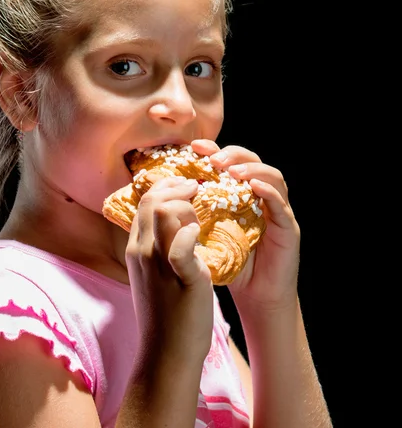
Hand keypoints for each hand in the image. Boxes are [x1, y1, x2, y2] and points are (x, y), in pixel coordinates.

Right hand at [126, 174, 213, 362]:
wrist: (167, 351)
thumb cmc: (166, 312)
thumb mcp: (155, 273)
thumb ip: (159, 247)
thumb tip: (176, 225)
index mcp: (136, 248)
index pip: (144, 202)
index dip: (165, 187)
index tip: (184, 185)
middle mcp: (141, 251)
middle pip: (152, 200)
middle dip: (176, 186)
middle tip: (196, 186)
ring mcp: (157, 264)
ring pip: (163, 213)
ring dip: (186, 205)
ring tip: (200, 214)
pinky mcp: (180, 278)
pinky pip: (179, 246)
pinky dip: (189, 233)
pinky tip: (199, 234)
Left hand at [191, 140, 300, 310]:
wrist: (254, 297)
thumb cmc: (227, 263)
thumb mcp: (202, 234)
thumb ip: (188, 213)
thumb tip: (155, 195)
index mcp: (236, 193)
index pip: (227, 162)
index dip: (212, 150)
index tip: (194, 147)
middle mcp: (258, 195)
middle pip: (251, 161)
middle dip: (232, 155)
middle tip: (213, 160)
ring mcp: (276, 210)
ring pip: (272, 176)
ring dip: (252, 169)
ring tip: (232, 172)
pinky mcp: (288, 228)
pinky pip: (282, 204)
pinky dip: (270, 192)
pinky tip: (255, 187)